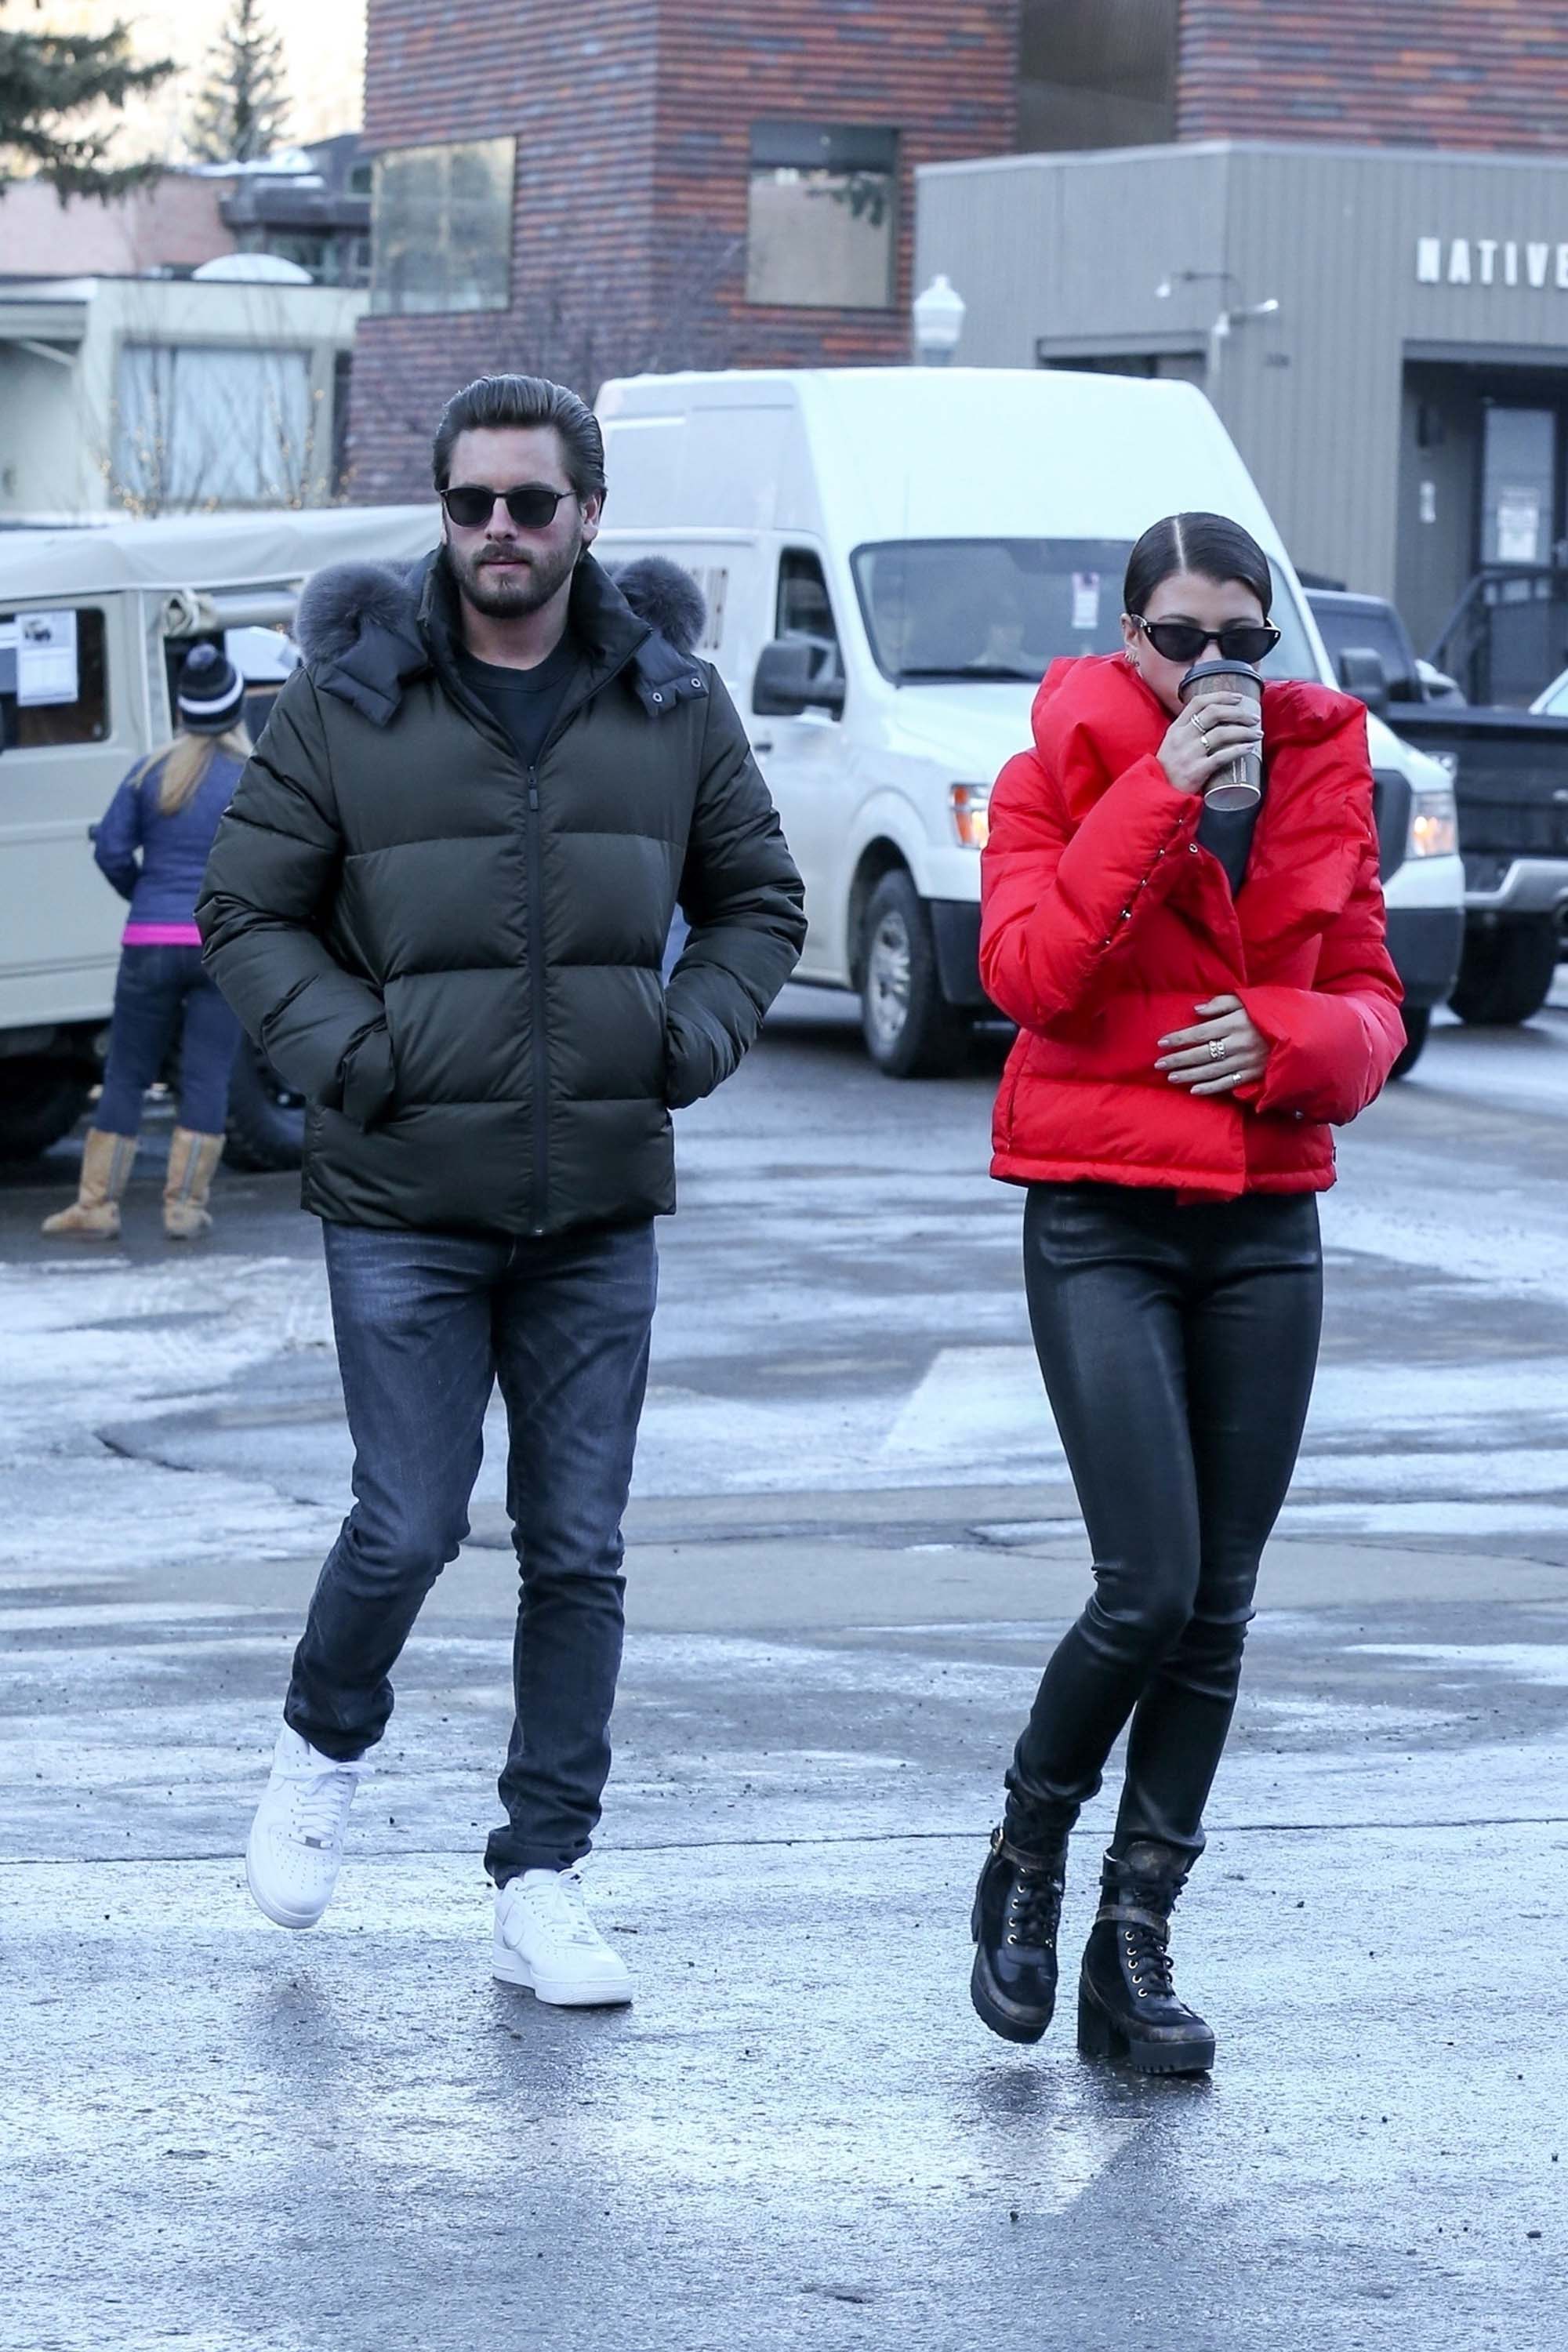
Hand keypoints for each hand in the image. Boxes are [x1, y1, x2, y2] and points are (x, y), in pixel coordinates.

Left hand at [1155, 995, 1270, 1094]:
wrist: (1302, 1034)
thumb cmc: (1270, 1014)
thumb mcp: (1249, 1001)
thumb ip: (1222, 1003)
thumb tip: (1197, 1010)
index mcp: (1236, 1023)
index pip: (1201, 1032)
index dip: (1180, 1038)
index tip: (1162, 1042)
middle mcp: (1239, 1044)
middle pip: (1202, 1054)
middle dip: (1178, 1059)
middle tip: (1159, 1064)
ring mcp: (1246, 1062)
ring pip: (1211, 1071)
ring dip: (1189, 1075)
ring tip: (1171, 1077)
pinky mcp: (1253, 1075)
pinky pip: (1227, 1084)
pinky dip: (1210, 1088)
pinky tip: (1194, 1090)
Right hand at [1158, 694, 1262, 795]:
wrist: (1159, 794)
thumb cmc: (1168, 771)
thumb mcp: (1172, 745)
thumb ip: (1188, 733)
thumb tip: (1215, 723)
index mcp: (1176, 728)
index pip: (1199, 702)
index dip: (1221, 696)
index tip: (1238, 698)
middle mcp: (1182, 737)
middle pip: (1214, 713)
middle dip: (1238, 713)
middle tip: (1253, 718)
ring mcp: (1189, 754)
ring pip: (1221, 733)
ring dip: (1244, 731)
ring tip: (1257, 734)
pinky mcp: (1196, 771)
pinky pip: (1221, 757)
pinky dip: (1238, 750)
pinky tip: (1249, 748)